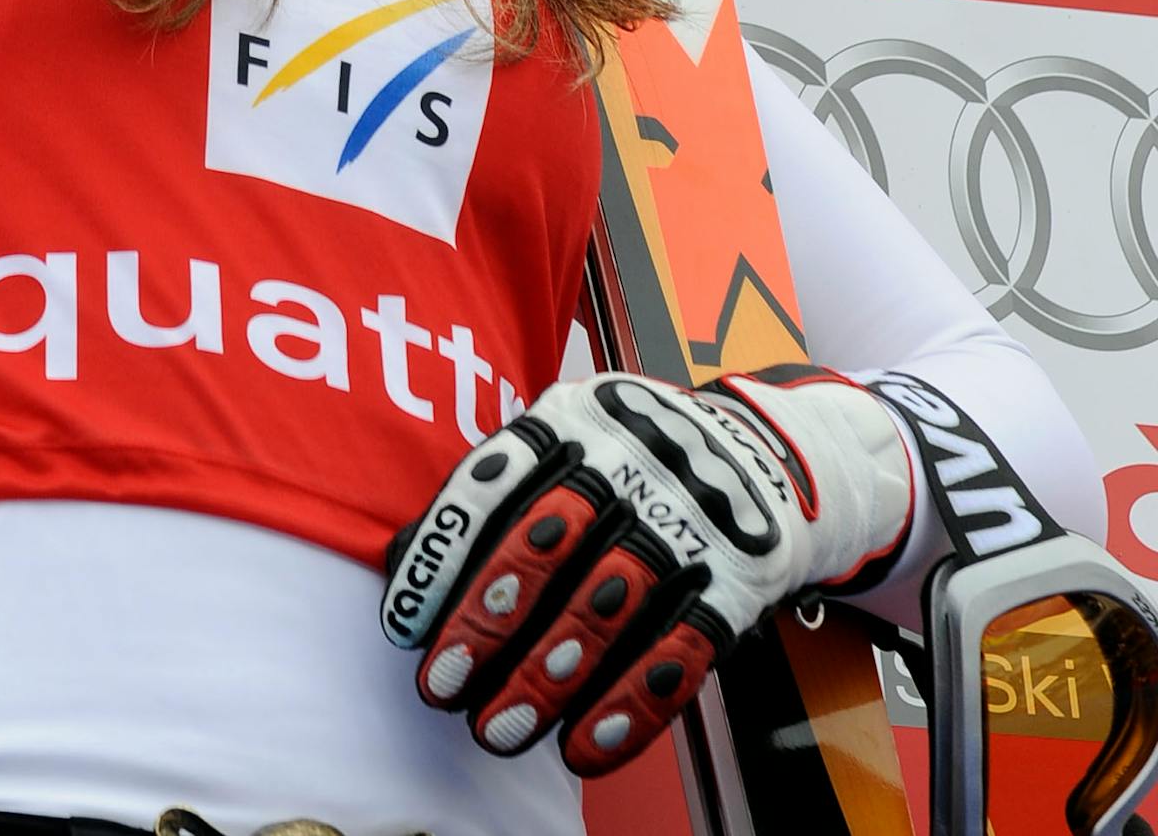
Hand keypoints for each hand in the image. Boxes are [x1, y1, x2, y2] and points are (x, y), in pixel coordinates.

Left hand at [378, 366, 913, 777]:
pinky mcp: (736, 577)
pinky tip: (587, 746)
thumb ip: (493, 497)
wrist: (767, 455)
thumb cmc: (627, 463)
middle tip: (443, 687)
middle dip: (489, 620)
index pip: (493, 483)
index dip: (443, 556)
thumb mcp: (563, 443)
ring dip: (550, 674)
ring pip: (610, 601)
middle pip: (549, 541)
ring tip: (501, 728)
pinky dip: (632, 703)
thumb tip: (400, 566)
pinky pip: (682, 647)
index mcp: (569, 420)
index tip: (404, 626)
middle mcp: (627, 459)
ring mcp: (687, 517)